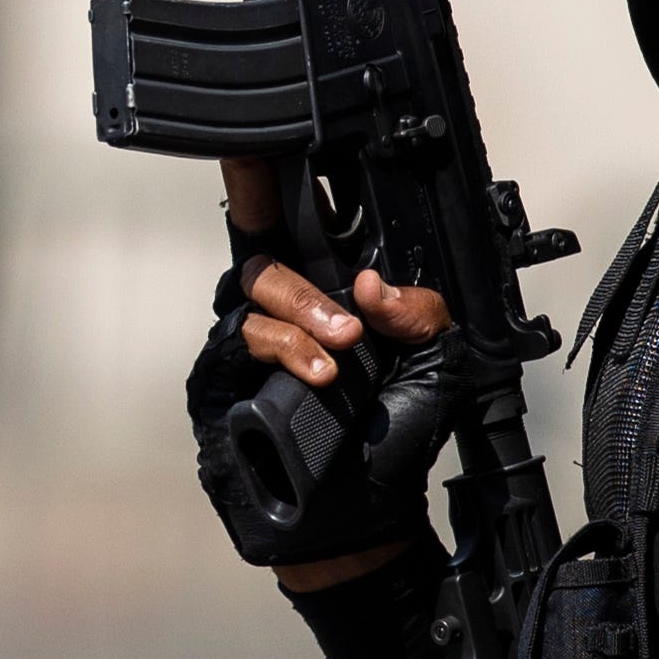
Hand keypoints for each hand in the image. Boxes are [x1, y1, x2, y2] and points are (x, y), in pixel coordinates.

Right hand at [213, 159, 452, 590]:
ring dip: (302, 310)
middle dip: (298, 252)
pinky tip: (317, 374)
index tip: (273, 142)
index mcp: (338, 289)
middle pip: (269, 237)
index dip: (286, 177)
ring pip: (255, 285)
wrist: (364, 516)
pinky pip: (241, 339)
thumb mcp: (438, 365)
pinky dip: (284, 349)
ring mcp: (250, 338)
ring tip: (341, 349)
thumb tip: (374, 283)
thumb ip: (423, 311)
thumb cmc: (394, 441)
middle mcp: (289, 305)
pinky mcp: (220, 376)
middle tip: (348, 308)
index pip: (307, 218)